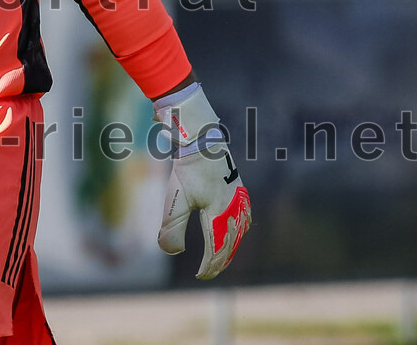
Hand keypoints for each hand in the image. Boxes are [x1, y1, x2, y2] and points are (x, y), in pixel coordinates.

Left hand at [154, 83, 250, 279]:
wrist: (201, 139)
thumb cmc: (187, 169)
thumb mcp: (175, 199)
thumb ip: (173, 227)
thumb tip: (171, 252)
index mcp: (219, 216)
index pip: (216, 250)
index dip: (209, 266)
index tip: (199, 276)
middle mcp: (233, 210)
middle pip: (230, 244)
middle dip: (220, 260)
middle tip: (208, 272)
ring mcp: (238, 198)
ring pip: (239, 231)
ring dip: (231, 247)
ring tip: (222, 257)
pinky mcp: (238, 188)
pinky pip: (245, 216)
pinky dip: (241, 229)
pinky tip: (239, 229)